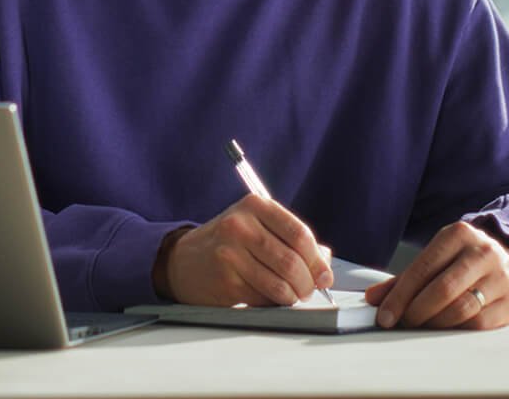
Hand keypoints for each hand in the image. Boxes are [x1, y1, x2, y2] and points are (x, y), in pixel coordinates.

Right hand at [161, 194, 333, 306]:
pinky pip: (263, 298)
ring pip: (279, 283)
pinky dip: (274, 302)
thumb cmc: (228, 242)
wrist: (183, 259)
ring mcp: (230, 253)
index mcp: (254, 205)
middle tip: (309, 289)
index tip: (324, 274)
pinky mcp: (225, 280)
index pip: (299, 233)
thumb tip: (325, 263)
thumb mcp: (257, 227)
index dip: (317, 259)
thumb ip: (291, 240)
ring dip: (293, 296)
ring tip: (292, 295)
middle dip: (308, 282)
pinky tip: (270, 297)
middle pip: (291, 260)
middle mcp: (240, 226)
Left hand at [366, 221, 508, 329]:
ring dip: (435, 323)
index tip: (385, 316)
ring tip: (422, 325)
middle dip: (416, 311)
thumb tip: (373, 298)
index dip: (400, 296)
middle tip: (403, 323)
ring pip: (461, 309)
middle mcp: (482, 252)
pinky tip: (445, 328)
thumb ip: (404, 279)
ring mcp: (500, 277)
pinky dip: (456, 330)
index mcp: (458, 234)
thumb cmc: (463, 262)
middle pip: (442, 290)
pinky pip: (478, 324)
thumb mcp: (436, 259)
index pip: (423, 268)